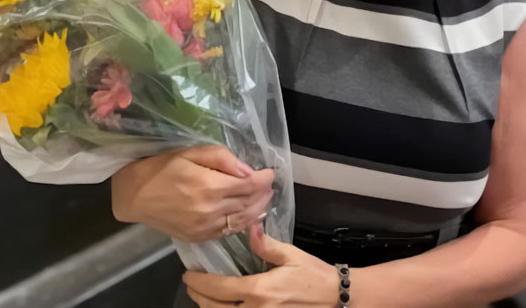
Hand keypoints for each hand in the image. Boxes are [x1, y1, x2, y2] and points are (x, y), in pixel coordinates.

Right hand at [111, 146, 273, 241]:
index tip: (271, 172)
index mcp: (209, 186)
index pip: (248, 185)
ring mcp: (205, 228)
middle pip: (248, 204)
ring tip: (264, 198)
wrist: (136, 195)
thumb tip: (248, 170)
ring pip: (241, 221)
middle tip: (269, 184)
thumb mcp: (191, 152)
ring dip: (257, 210)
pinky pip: (228, 231)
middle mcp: (210, 210)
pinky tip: (247, 214)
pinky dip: (242, 223)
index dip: (263, 179)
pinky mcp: (199, 237)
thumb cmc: (163, 168)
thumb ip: (222, 159)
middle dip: (263, 193)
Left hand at [183, 221, 339, 306]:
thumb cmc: (314, 275)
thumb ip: (266, 244)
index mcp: (259, 291)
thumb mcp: (291, 254)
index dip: (200, 283)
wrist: (335, 299)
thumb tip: (250, 227)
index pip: (220, 289)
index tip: (189, 276)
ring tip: (204, 298)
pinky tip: (225, 307)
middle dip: (199, 298)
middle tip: (191, 287)